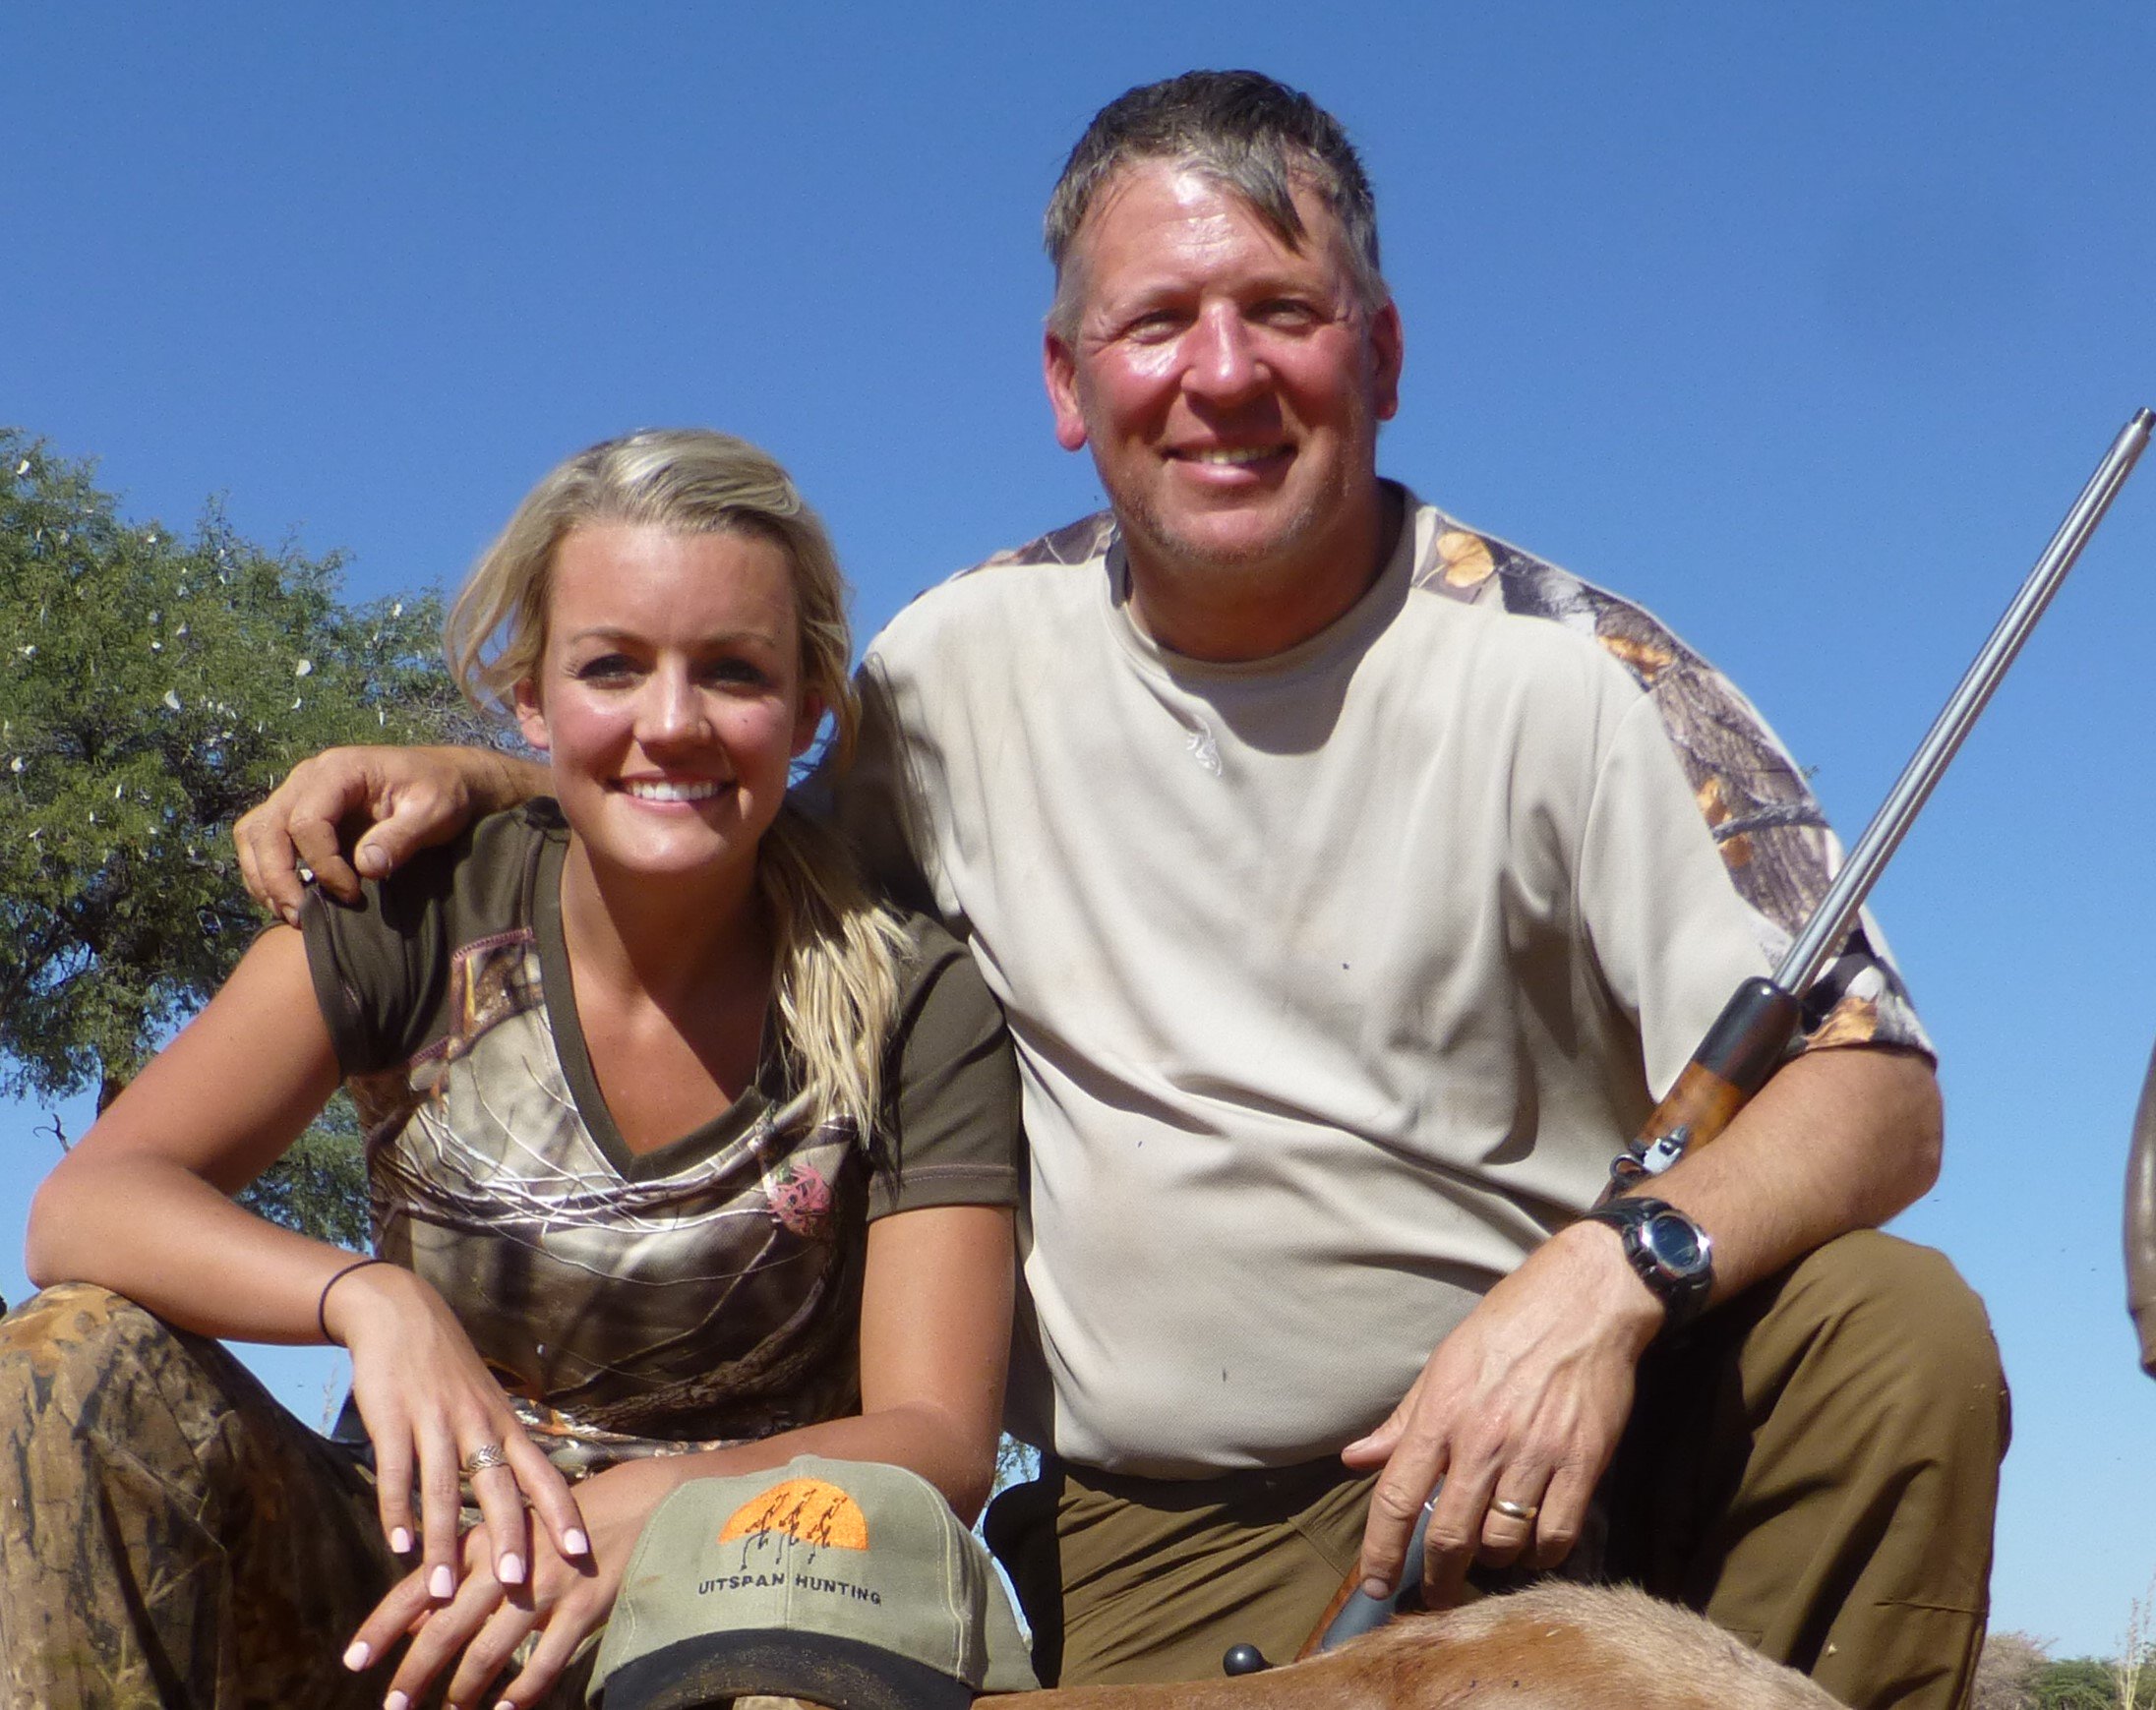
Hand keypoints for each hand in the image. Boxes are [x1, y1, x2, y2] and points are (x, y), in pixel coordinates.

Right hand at [233, 743, 521, 923]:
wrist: (444, 778)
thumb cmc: (442, 792)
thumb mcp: (435, 811)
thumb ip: (402, 837)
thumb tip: (365, 867)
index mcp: (339, 770)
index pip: (306, 821)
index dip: (323, 865)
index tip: (353, 893)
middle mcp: (307, 777)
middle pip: (266, 828)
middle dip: (278, 878)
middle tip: (301, 917)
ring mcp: (297, 793)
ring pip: (254, 834)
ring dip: (263, 878)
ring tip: (290, 914)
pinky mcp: (296, 812)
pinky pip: (260, 839)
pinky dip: (263, 871)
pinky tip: (287, 899)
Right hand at [325, 1263, 587, 1602]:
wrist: (399, 1311)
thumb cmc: (446, 1368)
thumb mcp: (485, 1402)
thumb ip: (497, 1449)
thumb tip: (519, 1503)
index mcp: (505, 1423)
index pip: (544, 1474)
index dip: (563, 1514)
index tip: (581, 1553)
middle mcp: (478, 1423)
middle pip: (501, 1489)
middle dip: (509, 1539)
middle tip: (516, 1586)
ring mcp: (436, 1420)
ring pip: (445, 1490)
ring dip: (443, 1543)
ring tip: (443, 1590)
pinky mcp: (394, 1417)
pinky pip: (398, 1472)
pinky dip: (398, 1511)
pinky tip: (399, 1545)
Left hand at [344, 1458, 667, 1709]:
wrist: (638, 1505)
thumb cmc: (560, 1526)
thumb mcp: (505, 1540)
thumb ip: (458, 1578)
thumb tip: (410, 1622)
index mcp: (482, 1542)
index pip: (418, 1588)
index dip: (382, 1627)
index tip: (352, 1662)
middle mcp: (507, 1563)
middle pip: (447, 1626)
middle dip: (416, 1671)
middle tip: (393, 1706)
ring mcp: (546, 1586)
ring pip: (492, 1649)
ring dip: (465, 1688)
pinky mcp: (582, 1606)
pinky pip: (545, 1661)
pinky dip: (523, 1691)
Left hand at [1340, 1221, 1662, 1607]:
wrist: (1583, 1301)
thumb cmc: (1506, 1327)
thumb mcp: (1442, 1364)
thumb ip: (1402, 1421)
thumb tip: (1356, 1459)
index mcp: (1440, 1414)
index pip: (1397, 1498)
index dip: (1381, 1552)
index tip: (1376, 1586)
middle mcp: (1483, 1440)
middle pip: (1450, 1536)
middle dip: (1439, 1578)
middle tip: (1438, 1594)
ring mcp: (1535, 1454)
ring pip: (1503, 1543)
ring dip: (1493, 1561)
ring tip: (1491, 1553)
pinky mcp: (1583, 1462)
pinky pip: (1557, 1535)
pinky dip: (1542, 1554)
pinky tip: (1534, 1543)